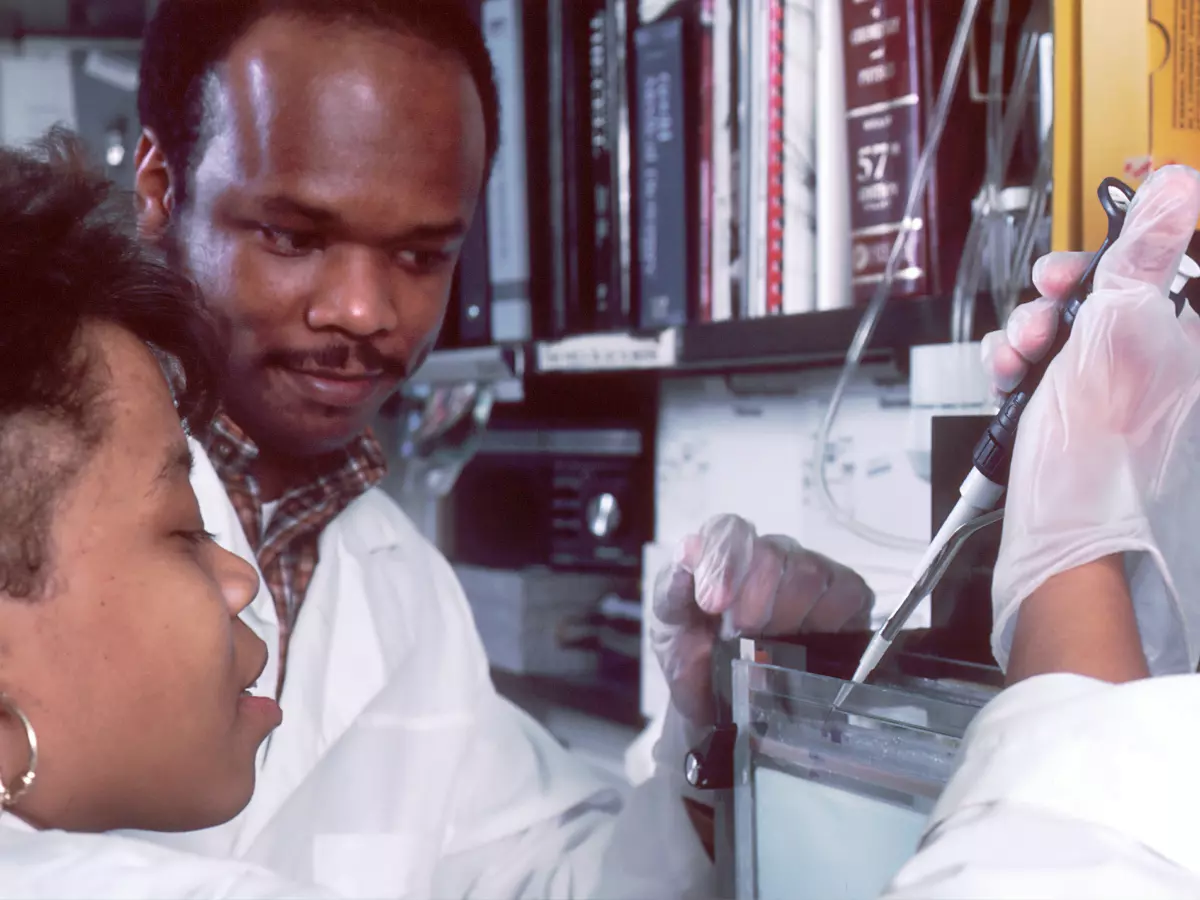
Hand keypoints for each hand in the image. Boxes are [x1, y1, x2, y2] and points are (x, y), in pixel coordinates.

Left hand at [650, 514, 871, 724]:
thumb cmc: (695, 660)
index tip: (714, 604)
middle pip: (774, 554)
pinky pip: (848, 594)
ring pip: (810, 574)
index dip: (724, 563)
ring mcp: (809, 573)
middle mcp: (769, 554)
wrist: (721, 706)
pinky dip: (828, 621)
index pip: (729, 531)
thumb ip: (671, 587)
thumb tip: (688, 551)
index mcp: (722, 552)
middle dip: (754, 601)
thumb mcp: (668, 628)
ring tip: (770, 648)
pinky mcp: (845, 598)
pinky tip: (808, 644)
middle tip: (740, 636)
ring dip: (787, 617)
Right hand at [981, 165, 1199, 674]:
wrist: (1058, 532)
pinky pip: (1050, 354)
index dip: (1155, 223)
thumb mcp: (1118, 334)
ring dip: (1036, 324)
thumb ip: (1146, 255)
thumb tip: (1177, 188)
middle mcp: (1166, 354)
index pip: (1186, 253)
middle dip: (1071, 285)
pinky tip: (1013, 372)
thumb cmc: (1095, 459)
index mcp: (1192, 335)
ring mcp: (1122, 379)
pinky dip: (1023, 358)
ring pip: (1076, 316)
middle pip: (1121, 279)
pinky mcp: (1080, 399)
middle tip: (1056, 294)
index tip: (1127, 202)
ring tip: (1025, 350)